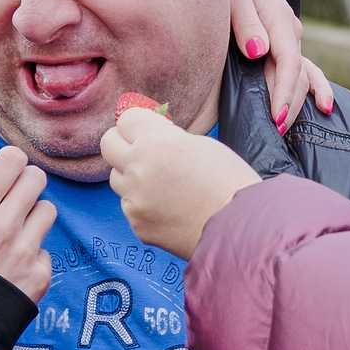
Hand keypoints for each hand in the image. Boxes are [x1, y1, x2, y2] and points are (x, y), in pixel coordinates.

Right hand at [0, 144, 54, 299]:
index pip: (12, 160)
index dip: (10, 164)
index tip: (4, 175)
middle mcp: (4, 224)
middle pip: (37, 177)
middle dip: (26, 184)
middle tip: (14, 200)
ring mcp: (25, 250)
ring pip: (48, 210)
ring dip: (34, 218)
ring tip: (16, 235)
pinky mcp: (40, 273)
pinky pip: (46, 250)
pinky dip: (33, 256)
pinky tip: (15, 268)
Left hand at [99, 104, 259, 258]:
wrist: (241, 230)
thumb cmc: (230, 183)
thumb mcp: (201, 144)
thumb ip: (168, 138)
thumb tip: (148, 136)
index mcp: (156, 141)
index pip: (126, 119)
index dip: (138, 124)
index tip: (147, 130)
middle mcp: (138, 168)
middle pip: (107, 144)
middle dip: (123, 144)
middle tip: (142, 151)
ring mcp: (134, 199)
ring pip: (116, 178)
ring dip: (132, 177)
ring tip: (164, 185)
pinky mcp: (136, 224)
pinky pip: (130, 206)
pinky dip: (144, 205)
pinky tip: (169, 209)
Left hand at [228, 0, 334, 133]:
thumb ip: (245, 20)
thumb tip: (258, 50)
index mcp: (278, 18)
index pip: (288, 61)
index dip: (284, 90)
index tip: (276, 114)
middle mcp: (290, 31)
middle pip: (297, 75)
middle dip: (288, 104)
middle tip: (273, 130)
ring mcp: (292, 41)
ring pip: (303, 77)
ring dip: (296, 104)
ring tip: (283, 129)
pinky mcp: (288, 49)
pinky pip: (309, 72)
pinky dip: (319, 90)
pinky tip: (325, 107)